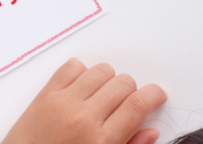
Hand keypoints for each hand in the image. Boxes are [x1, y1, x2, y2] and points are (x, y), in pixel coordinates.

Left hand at [1, 59, 167, 143]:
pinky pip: (73, 66)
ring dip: (107, 81)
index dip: (154, 94)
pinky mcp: (46, 94)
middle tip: (122, 104)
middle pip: (124, 83)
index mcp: (101, 142)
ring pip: (102, 70)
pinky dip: (81, 73)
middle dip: (130, 91)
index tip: (156, 95)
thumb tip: (150, 132)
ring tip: (100, 97)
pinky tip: (80, 90)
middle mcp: (84, 119)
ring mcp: (64, 103)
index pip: (138, 104)